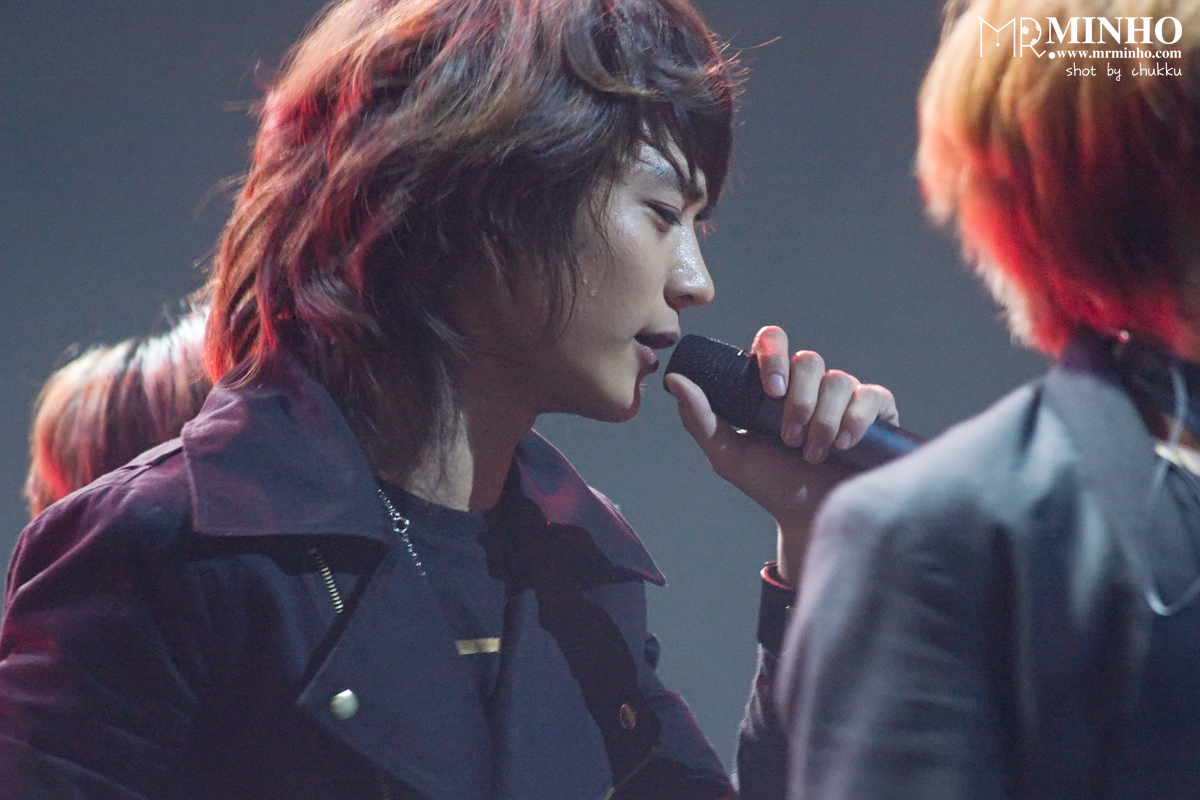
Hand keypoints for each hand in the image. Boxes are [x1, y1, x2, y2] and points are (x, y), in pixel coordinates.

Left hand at [664, 325, 897, 584]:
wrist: (809, 519)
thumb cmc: (770, 484)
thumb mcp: (728, 455)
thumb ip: (700, 418)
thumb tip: (675, 380)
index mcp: (775, 384)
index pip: (773, 342)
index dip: (773, 356)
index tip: (771, 391)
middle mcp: (810, 384)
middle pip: (809, 360)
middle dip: (799, 401)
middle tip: (789, 438)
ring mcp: (844, 397)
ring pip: (839, 381)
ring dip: (823, 420)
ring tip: (813, 453)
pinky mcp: (876, 413)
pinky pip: (872, 396)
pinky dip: (857, 418)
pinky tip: (843, 443)